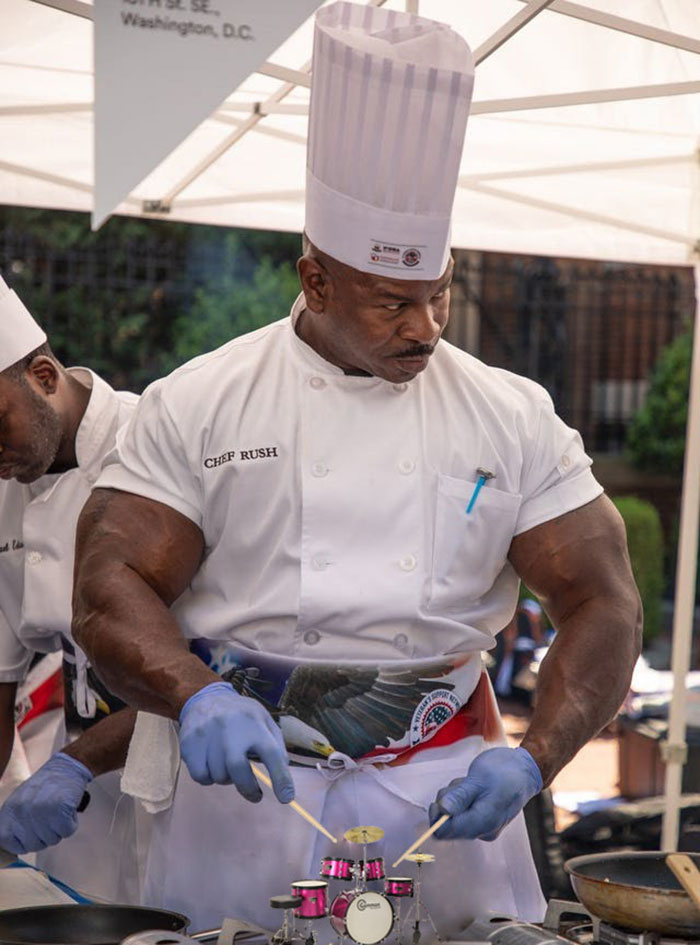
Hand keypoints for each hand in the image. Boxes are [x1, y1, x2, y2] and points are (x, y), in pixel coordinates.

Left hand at [0, 752, 91, 853]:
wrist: (67, 767)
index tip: (31, 834)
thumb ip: (13, 823)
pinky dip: (71, 823)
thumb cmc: (45, 787)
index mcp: (10, 809)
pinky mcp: (60, 810)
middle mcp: (23, 812)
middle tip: (49, 817)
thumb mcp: (20, 802)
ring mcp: (41, 811)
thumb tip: (11, 846)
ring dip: (58, 829)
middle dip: (44, 836)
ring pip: (52, 840)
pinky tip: (68, 808)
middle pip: (33, 846)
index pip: (5, 841)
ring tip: (58, 810)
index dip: (21, 843)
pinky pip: (67, 831)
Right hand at [179, 681, 293, 803]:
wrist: (206, 698)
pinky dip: (209, 777)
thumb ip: (276, 744)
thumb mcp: (264, 720)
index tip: (286, 798)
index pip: (271, 753)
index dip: (281, 778)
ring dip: (228, 778)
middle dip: (248, 788)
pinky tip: (213, 764)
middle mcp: (231, 728)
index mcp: (254, 723)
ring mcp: (208, 736)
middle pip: (238, 769)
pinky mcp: (190, 745)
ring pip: (219, 776)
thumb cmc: (241, 715)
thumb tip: (283, 772)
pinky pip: (201, 777)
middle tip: (256, 795)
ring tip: (229, 763)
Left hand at [428, 746, 541, 840]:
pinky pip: (462, 812)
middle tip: (461, 785)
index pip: (446, 832)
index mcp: (482, 823)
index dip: (437, 816)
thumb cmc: (503, 772)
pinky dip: (461, 798)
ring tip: (471, 783)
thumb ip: (460, 796)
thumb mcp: (479, 779)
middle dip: (447, 803)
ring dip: (454, 797)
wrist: (525, 770)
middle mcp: (482, 831)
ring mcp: (482, 826)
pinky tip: (474, 787)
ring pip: (453, 816)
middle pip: (447, 825)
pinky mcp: (482, 820)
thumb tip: (442, 810)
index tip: (441, 798)